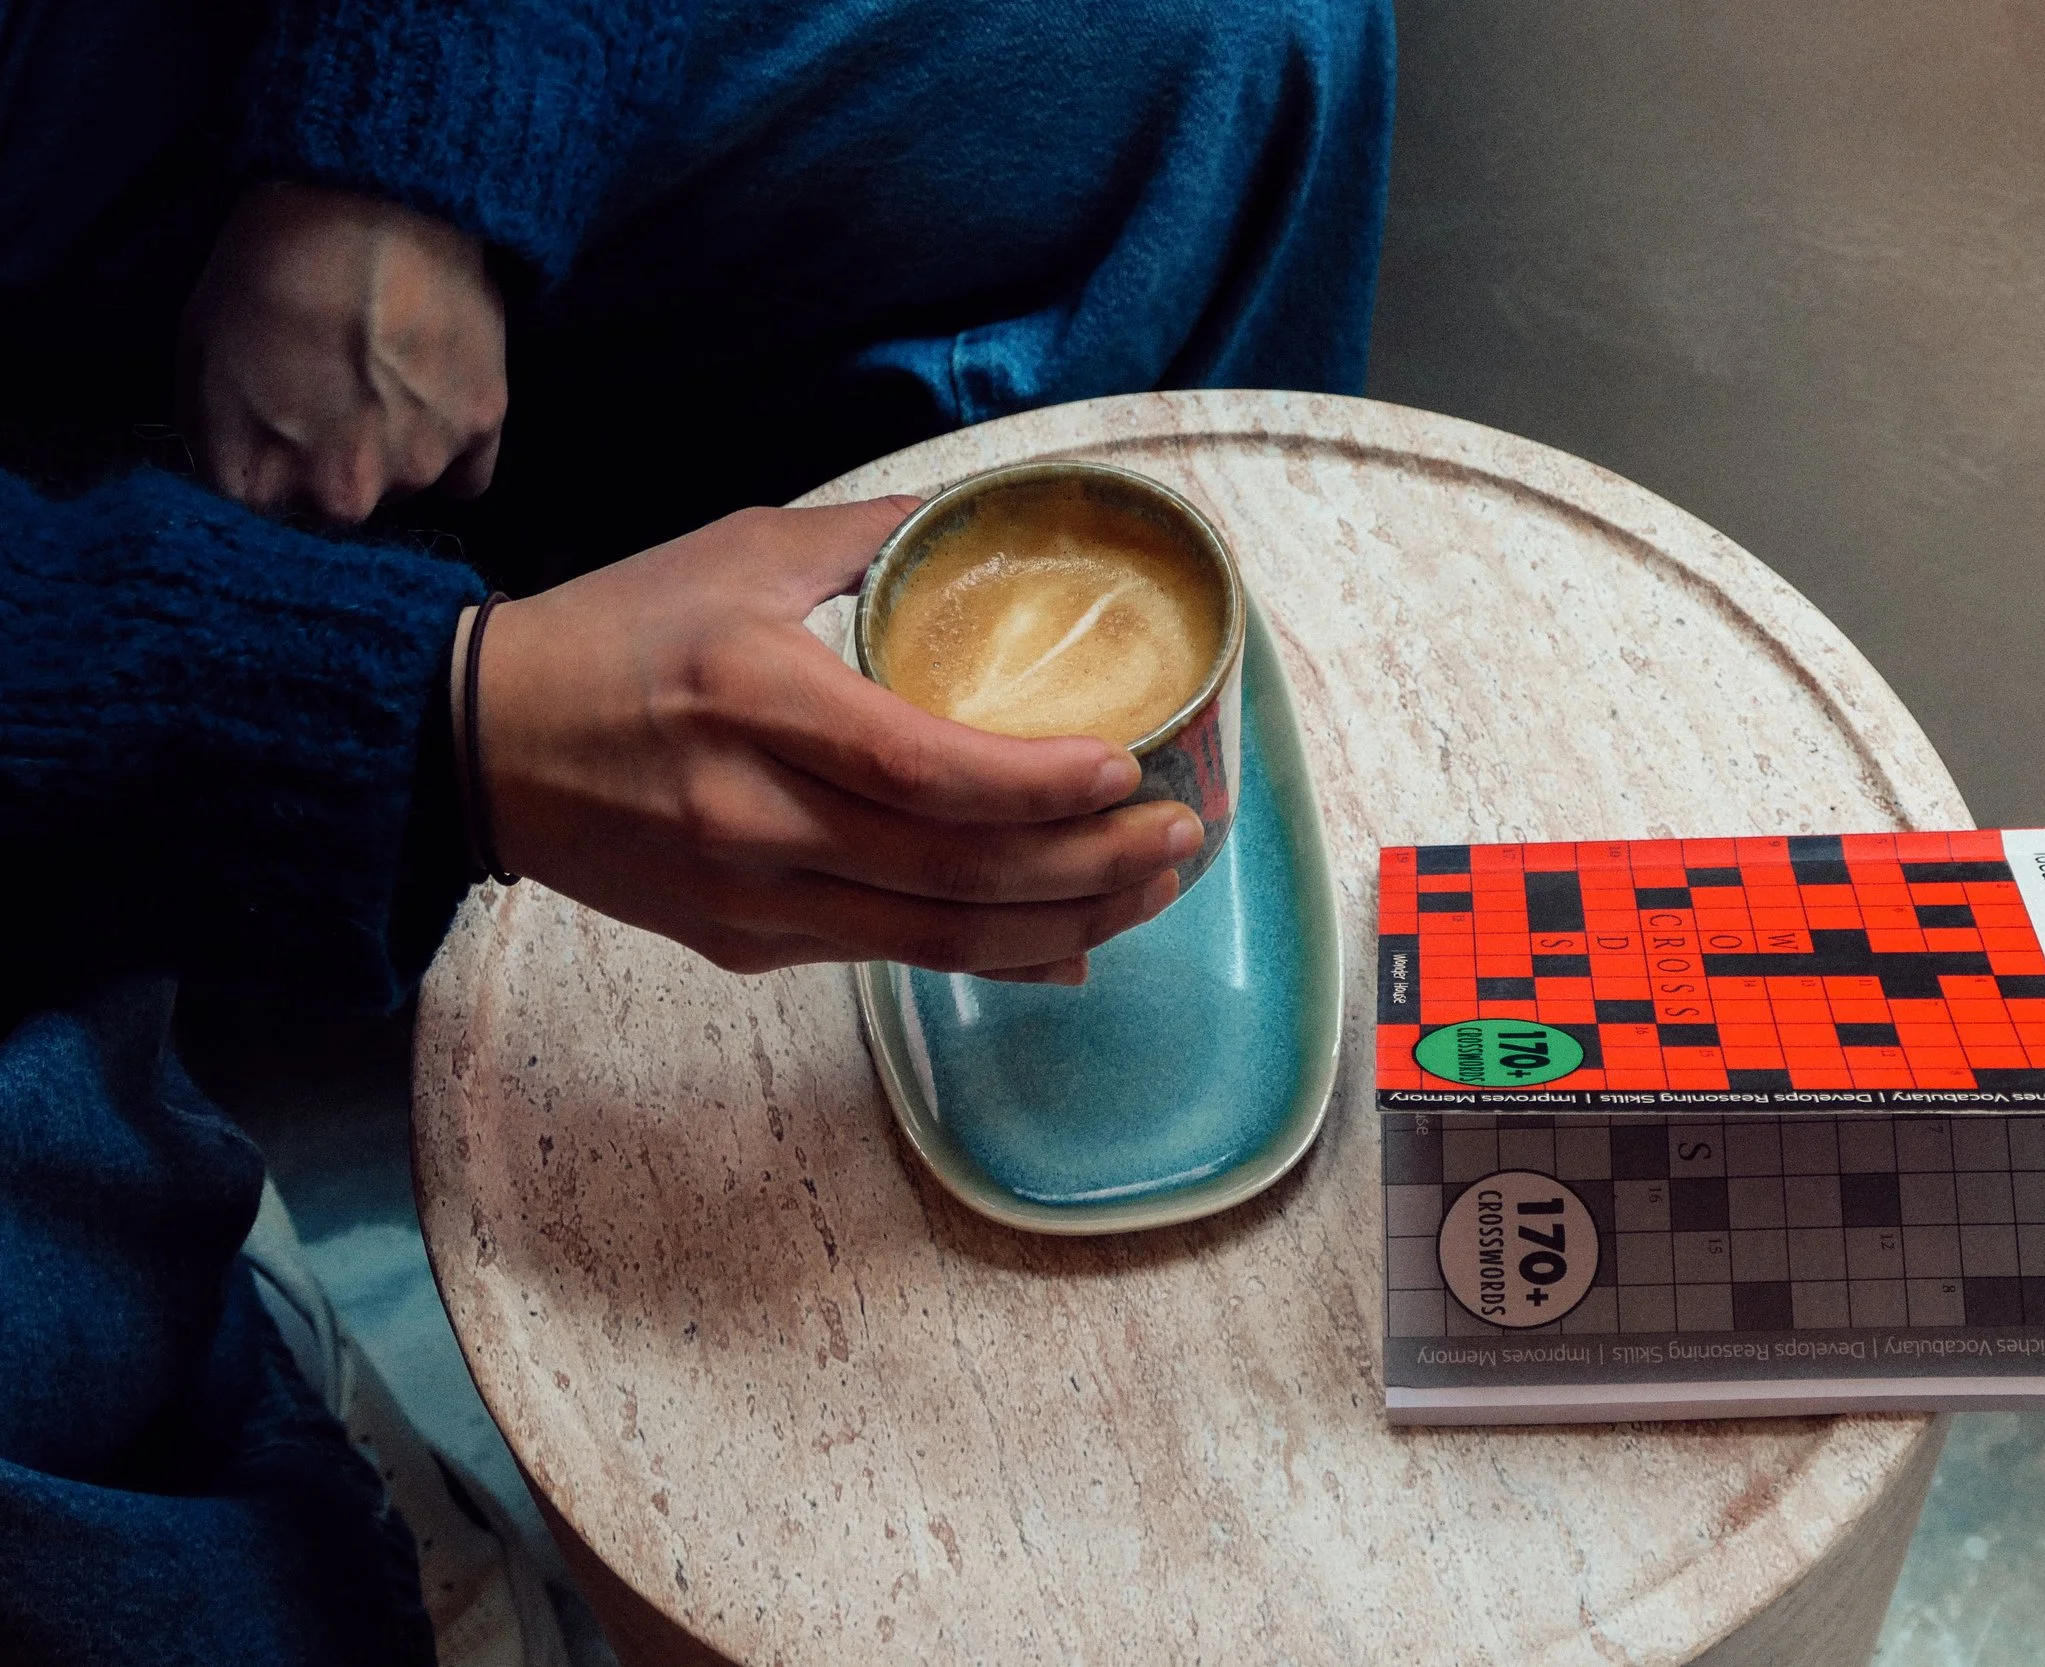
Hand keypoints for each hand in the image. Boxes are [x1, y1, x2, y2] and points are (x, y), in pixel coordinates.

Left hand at [183, 181, 506, 522]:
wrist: (361, 202)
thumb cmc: (266, 271)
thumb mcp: (197, 357)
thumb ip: (219, 441)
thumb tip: (245, 475)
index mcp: (265, 486)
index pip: (264, 518)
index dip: (267, 473)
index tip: (272, 434)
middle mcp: (348, 497)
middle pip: (338, 507)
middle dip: (331, 467)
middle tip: (330, 393)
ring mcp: (421, 466)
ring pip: (403, 486)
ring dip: (393, 450)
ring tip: (384, 373)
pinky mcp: (482, 428)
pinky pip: (468, 476)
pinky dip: (452, 450)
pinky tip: (434, 399)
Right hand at [472, 497, 1200, 980]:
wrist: (478, 746)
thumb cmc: (618, 634)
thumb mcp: (742, 550)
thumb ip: (875, 535)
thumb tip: (994, 513)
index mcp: (753, 697)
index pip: (917, 766)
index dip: (1033, 785)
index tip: (1126, 771)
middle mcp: (751, 814)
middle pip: (951, 871)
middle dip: (1089, 867)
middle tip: (1182, 839)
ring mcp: (747, 895)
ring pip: (936, 938)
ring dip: (1065, 925)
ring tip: (1152, 891)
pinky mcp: (745, 944)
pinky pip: (892, 961)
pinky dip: (995, 959)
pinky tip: (1070, 944)